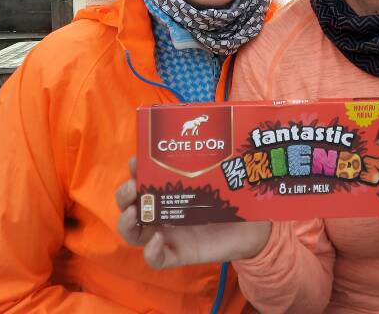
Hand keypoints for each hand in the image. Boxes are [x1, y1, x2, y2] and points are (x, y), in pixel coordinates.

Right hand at [115, 157, 271, 268]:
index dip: (134, 170)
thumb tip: (224, 120)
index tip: (136, 159)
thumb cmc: (235, 196)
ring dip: (126, 222)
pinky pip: (156, 259)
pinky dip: (151, 252)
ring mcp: (169, 235)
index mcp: (170, 190)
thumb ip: (220, 153)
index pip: (143, 179)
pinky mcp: (179, 254)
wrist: (254, 228)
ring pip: (134, 234)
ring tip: (134, 211)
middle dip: (123, 195)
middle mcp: (164, 211)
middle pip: (130, 205)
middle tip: (132, 186)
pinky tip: (157, 240)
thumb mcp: (225, 173)